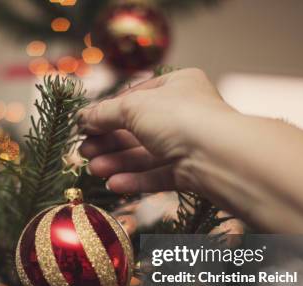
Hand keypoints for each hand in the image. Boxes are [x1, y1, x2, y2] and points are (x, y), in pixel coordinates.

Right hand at [78, 68, 235, 194]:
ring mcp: (190, 144)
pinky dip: (136, 180)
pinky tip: (114, 184)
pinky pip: (159, 175)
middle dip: (109, 141)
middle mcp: (186, 113)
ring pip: (147, 155)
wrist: (219, 155)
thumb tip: (82, 117)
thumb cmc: (179, 117)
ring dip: (118, 162)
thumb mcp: (133, 107)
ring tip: (94, 170)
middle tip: (84, 151)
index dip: (108, 111)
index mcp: (178, 85)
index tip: (85, 125)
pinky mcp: (192, 173)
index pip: (136, 96)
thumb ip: (105, 113)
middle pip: (138, 129)